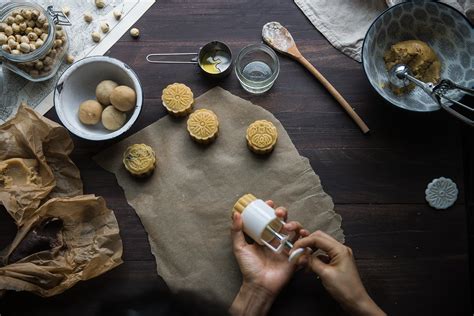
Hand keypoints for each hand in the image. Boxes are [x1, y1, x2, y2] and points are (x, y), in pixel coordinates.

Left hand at [230, 201, 305, 315]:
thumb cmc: (249, 268)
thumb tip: (236, 214)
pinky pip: (304, 245)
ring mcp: (286, 246)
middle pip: (284, 220)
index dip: (270, 209)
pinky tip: (301, 236)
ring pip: (295, 229)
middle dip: (283, 213)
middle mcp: (277, 239)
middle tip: (278, 213)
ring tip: (287, 227)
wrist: (259, 285)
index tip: (268, 203)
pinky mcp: (295, 255)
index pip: (269, 218)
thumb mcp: (240, 248)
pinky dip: (305, 238)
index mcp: (265, 236)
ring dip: (294, 224)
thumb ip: (236, 231)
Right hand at [293, 231, 385, 315]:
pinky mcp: (337, 261)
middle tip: (296, 251)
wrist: (356, 301)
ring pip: (321, 246)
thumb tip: (299, 256)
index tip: (293, 249)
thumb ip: (311, 262)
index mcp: (339, 249)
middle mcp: (340, 248)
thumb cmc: (344, 288)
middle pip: (320, 238)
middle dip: (307, 243)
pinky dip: (315, 257)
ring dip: (310, 250)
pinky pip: (324, 254)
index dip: (304, 242)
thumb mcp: (325, 274)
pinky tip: (309, 266)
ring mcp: (339, 254)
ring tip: (301, 259)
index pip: (318, 238)